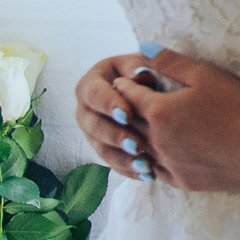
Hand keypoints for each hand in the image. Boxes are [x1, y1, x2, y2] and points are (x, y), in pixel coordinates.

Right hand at [74, 52, 159, 180]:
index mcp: (91, 83)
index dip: (110, 104)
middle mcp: (86, 109)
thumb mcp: (145, 64)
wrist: (153, 89)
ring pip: (102, 149)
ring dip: (122, 159)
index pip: (95, 94)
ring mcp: (93, 132)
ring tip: (145, 165)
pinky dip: (129, 170)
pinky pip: (113, 163)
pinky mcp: (105, 149)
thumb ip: (142, 68)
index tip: (128, 115)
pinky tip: (147, 175)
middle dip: (116, 136)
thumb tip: (141, 74)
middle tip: (137, 145)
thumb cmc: (149, 72)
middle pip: (94, 125)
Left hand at [111, 49, 239, 192]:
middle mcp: (156, 139)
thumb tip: (142, 47)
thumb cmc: (236, 107)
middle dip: (124, 111)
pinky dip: (151, 160)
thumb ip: (170, 61)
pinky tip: (157, 155)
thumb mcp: (204, 75)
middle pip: (129, 123)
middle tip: (123, 103)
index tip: (124, 81)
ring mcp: (167, 163)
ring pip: (139, 150)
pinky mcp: (180, 180)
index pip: (129, 95)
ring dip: (134, 138)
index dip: (126, 85)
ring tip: (137, 130)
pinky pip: (155, 170)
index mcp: (158, 111)